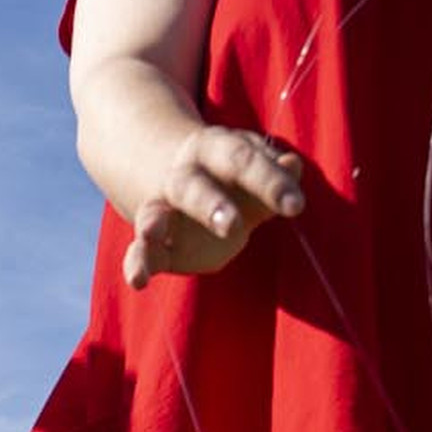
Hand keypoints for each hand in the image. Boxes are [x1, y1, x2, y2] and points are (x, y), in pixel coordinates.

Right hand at [121, 125, 309, 290]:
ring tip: (149, 233)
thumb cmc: (230, 176)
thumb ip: (273, 173)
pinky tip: (137, 281)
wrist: (175, 174)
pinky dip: (136, 265)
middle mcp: (183, 177)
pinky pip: (140, 252)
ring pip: (154, 214)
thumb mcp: (255, 170)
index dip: (269, 182)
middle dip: (210, 204)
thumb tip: (292, 165)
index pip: (242, 160)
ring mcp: (162, 209)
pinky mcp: (153, 244)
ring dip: (153, 225)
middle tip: (232, 225)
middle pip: (194, 186)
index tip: (295, 205)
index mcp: (214, 150)